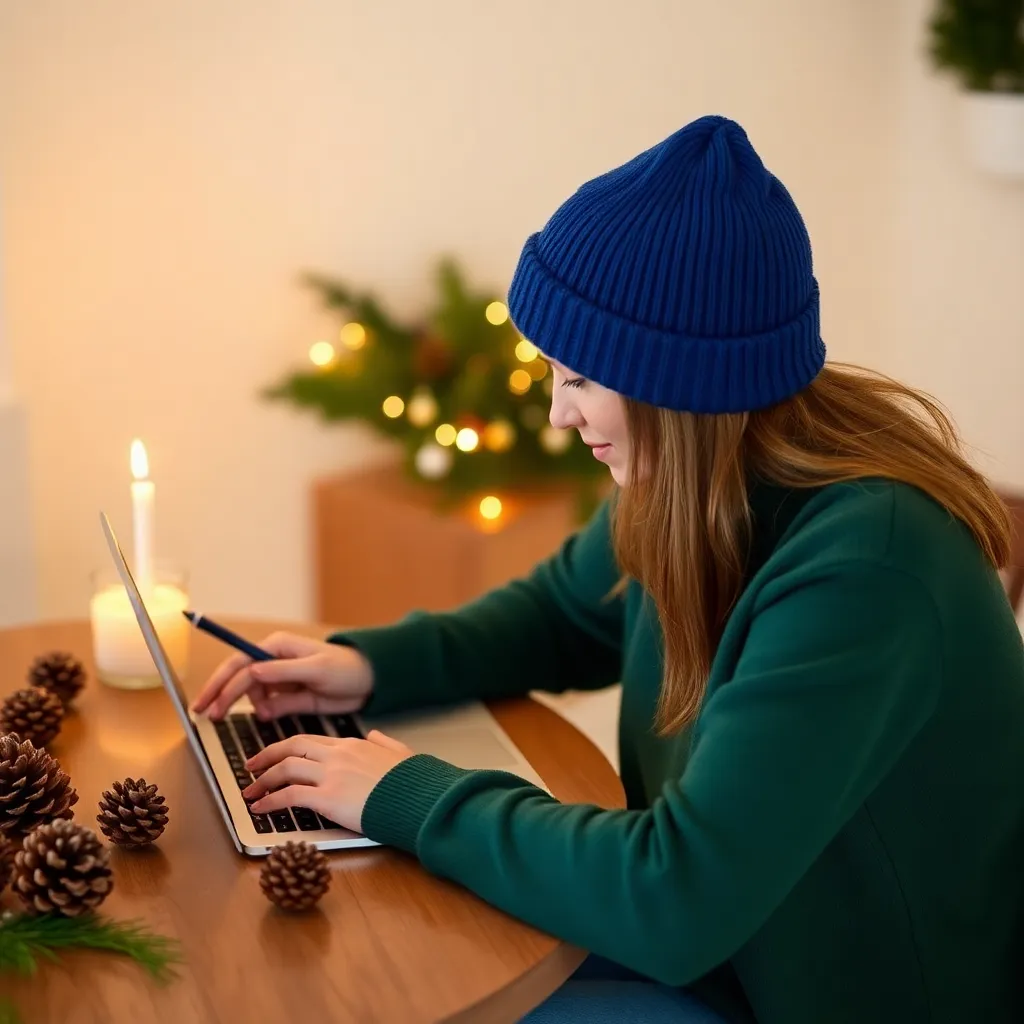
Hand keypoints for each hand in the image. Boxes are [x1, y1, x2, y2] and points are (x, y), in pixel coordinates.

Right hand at [191, 631, 373, 720]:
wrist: (368, 682)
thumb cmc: (346, 667)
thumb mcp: (317, 668)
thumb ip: (283, 671)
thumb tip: (252, 673)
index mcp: (278, 647)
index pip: (240, 662)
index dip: (221, 681)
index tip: (207, 700)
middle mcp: (274, 660)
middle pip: (238, 677)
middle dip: (222, 696)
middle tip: (208, 715)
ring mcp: (280, 678)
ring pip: (251, 694)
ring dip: (250, 705)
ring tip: (262, 713)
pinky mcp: (288, 695)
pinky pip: (268, 705)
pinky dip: (265, 711)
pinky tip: (271, 713)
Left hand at [241, 729, 413, 832]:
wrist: (419, 798)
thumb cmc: (413, 781)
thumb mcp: (400, 753)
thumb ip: (384, 743)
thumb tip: (375, 736)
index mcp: (352, 744)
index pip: (309, 740)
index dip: (286, 748)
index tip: (273, 756)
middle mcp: (338, 755)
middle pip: (291, 747)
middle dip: (265, 757)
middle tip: (250, 768)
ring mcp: (332, 775)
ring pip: (286, 768)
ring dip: (263, 781)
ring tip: (250, 795)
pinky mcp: (328, 798)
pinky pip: (290, 796)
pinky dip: (270, 802)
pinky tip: (261, 810)